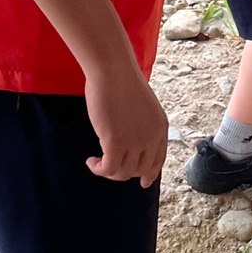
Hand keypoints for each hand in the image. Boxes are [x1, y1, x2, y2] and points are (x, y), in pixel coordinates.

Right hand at [84, 65, 168, 186]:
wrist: (113, 70)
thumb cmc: (122, 81)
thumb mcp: (142, 106)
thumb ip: (141, 124)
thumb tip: (131, 140)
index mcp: (160, 127)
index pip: (159, 159)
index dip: (151, 173)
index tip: (144, 182)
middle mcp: (151, 137)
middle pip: (140, 169)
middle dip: (125, 173)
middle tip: (109, 167)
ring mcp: (135, 141)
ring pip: (123, 172)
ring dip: (108, 172)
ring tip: (97, 163)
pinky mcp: (115, 142)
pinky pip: (108, 168)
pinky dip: (98, 169)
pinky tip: (91, 162)